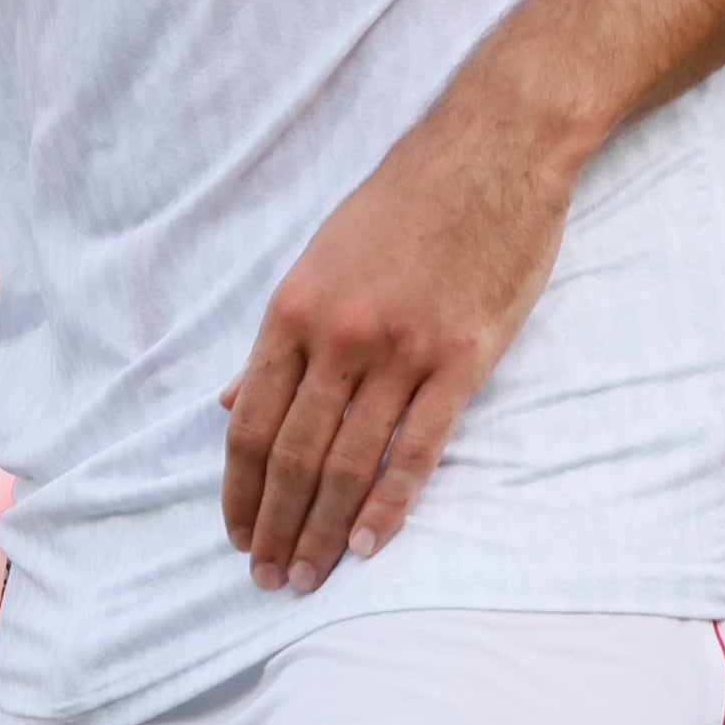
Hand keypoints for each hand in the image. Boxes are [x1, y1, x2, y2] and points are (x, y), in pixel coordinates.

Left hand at [219, 101, 576, 593]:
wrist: (494, 147)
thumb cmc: (402, 204)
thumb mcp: (317, 261)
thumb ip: (276, 342)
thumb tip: (230, 403)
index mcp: (292, 314)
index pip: (251, 425)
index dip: (239, 491)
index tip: (236, 533)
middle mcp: (339, 338)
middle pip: (293, 457)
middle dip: (274, 526)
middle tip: (265, 577)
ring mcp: (401, 350)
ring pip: (349, 463)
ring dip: (322, 530)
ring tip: (307, 575)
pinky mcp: (463, 357)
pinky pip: (419, 449)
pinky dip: (390, 504)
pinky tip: (368, 546)